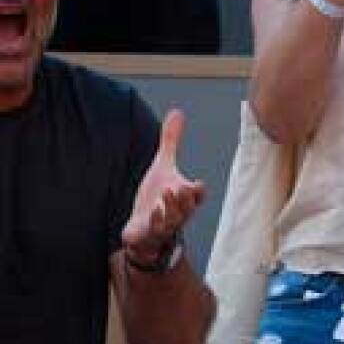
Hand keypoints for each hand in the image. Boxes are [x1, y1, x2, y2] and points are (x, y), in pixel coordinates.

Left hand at [122, 111, 207, 269]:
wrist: (144, 226)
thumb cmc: (156, 195)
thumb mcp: (162, 165)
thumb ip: (171, 141)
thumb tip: (177, 113)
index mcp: (184, 196)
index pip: (197, 195)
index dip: (198, 190)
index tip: (198, 184)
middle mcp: (179, 211)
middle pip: (187, 206)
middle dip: (185, 197)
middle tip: (181, 186)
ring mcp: (166, 222)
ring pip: (174, 218)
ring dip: (171, 206)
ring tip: (167, 192)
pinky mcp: (151, 231)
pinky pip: (156, 227)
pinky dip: (156, 220)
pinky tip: (153, 210)